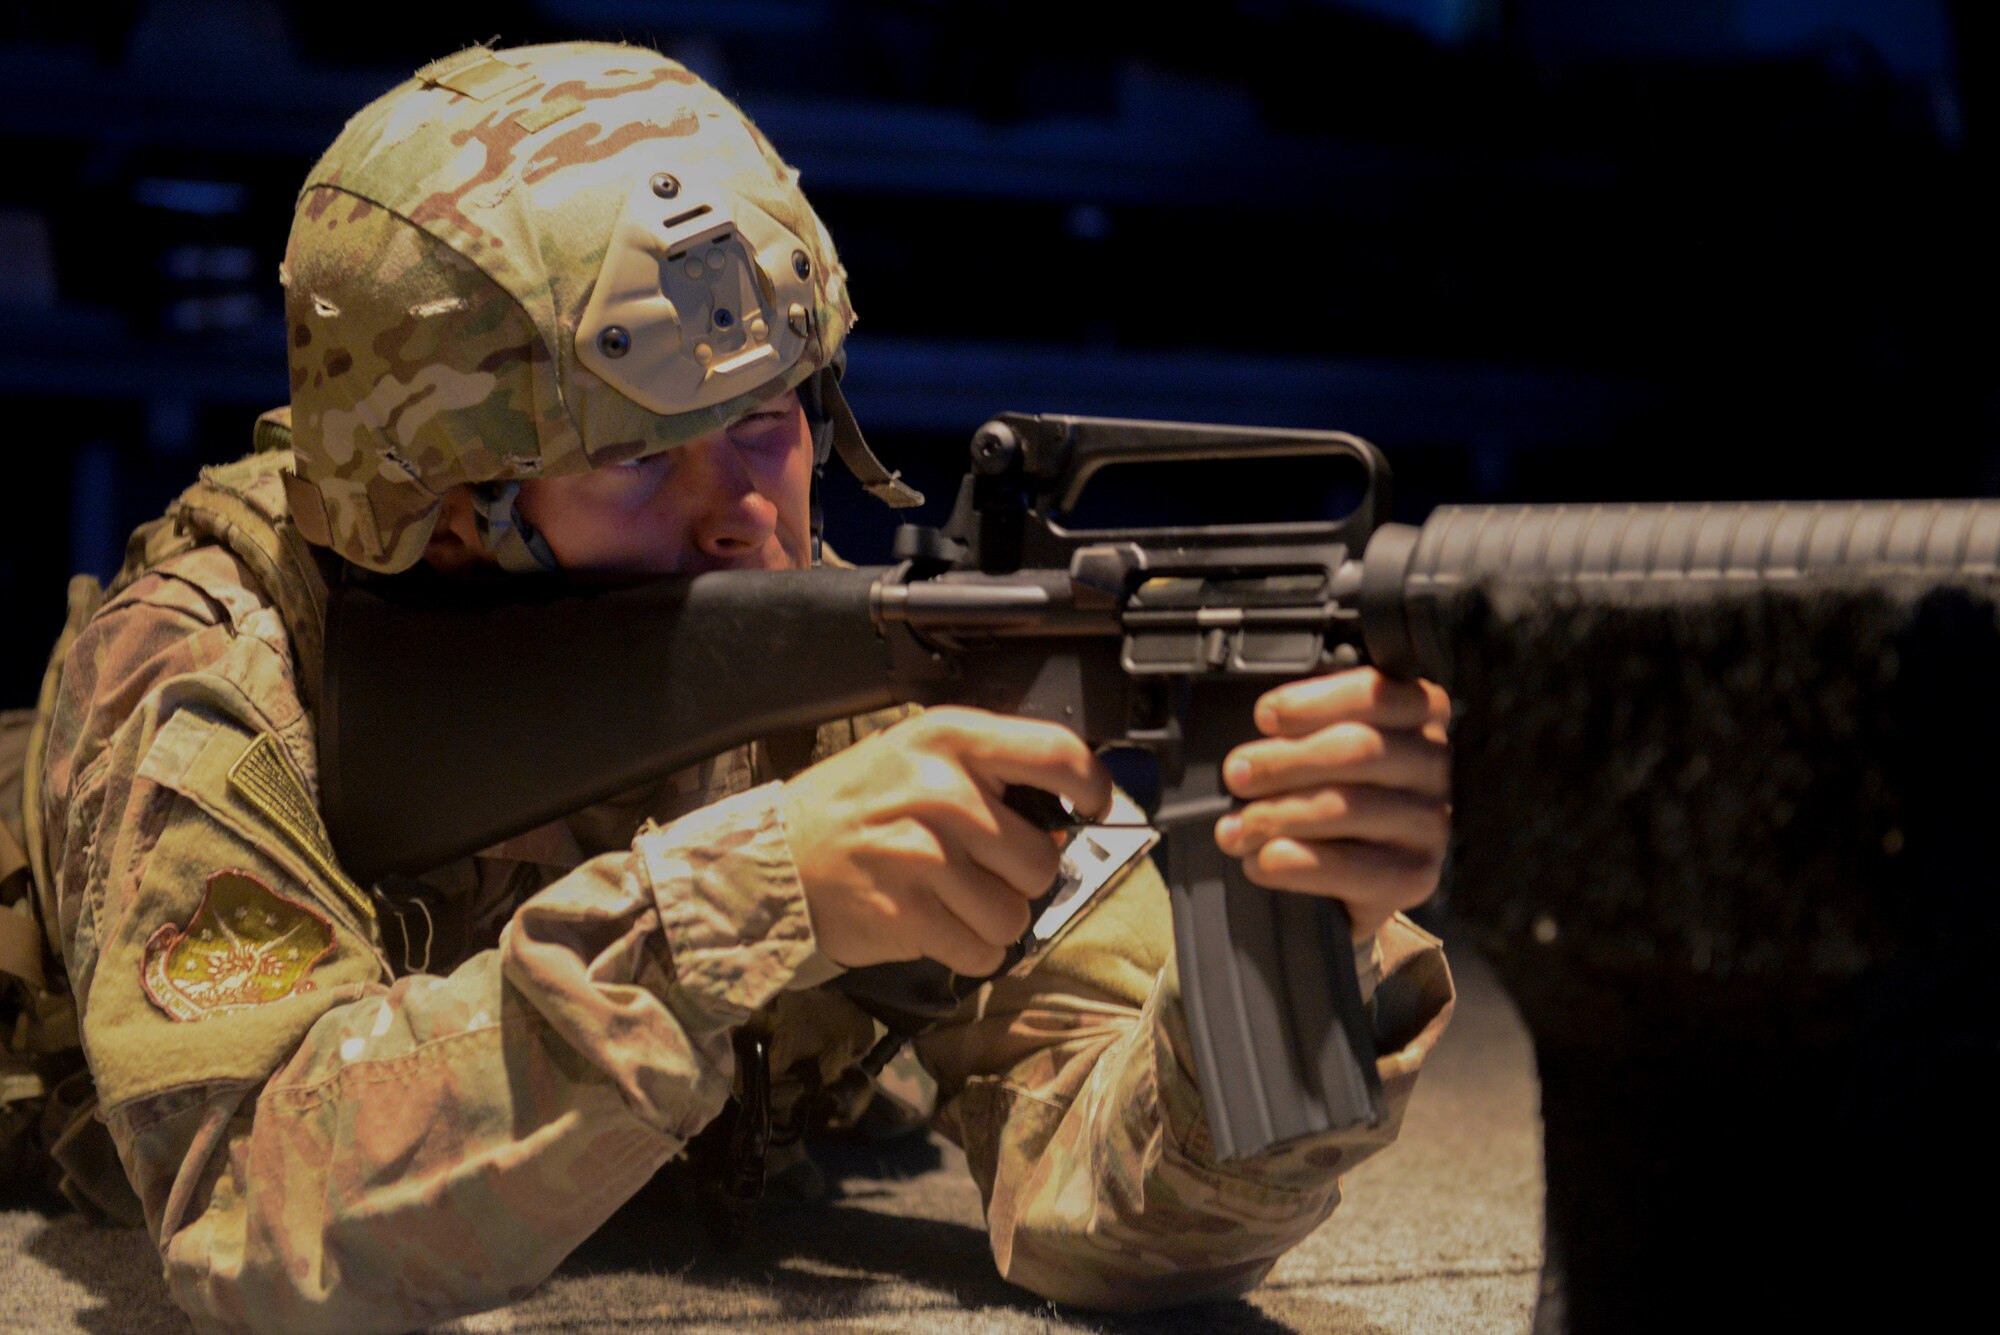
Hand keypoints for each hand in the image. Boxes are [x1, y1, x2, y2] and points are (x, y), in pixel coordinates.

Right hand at [778, 707, 1111, 976]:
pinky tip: (935, 925)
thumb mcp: (915, 756)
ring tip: (950, 898)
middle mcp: (941, 791)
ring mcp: (924, 855)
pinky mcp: (910, 914)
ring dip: (993, 918)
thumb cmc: (853, 808)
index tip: (1093, 805)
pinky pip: (983, 951)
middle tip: (979, 868)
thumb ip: (987, 774)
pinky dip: (969, 951)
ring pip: (1017, 913)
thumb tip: (1063, 822)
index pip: (1058, 753)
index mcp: (949, 738)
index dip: (1094, 787)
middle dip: (1020, 875)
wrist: (771, 860)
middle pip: (1042, 857)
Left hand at [1215, 668, 1451, 941]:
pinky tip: (1259, 862)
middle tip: (1236, 775)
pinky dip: (1294, 865)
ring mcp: (1431, 823)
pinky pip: (1350, 869)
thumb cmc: (1335, 786)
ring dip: (1276, 816)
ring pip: (1348, 808)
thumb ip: (1308, 721)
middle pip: (1357, 750)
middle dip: (1283, 762)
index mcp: (1420, 712)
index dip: (1313, 703)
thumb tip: (1265, 720)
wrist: (1359, 870)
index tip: (1264, 716)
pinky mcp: (1416, 877)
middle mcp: (1434, 765)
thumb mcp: (1327, 738)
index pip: (1374, 694)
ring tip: (1234, 829)